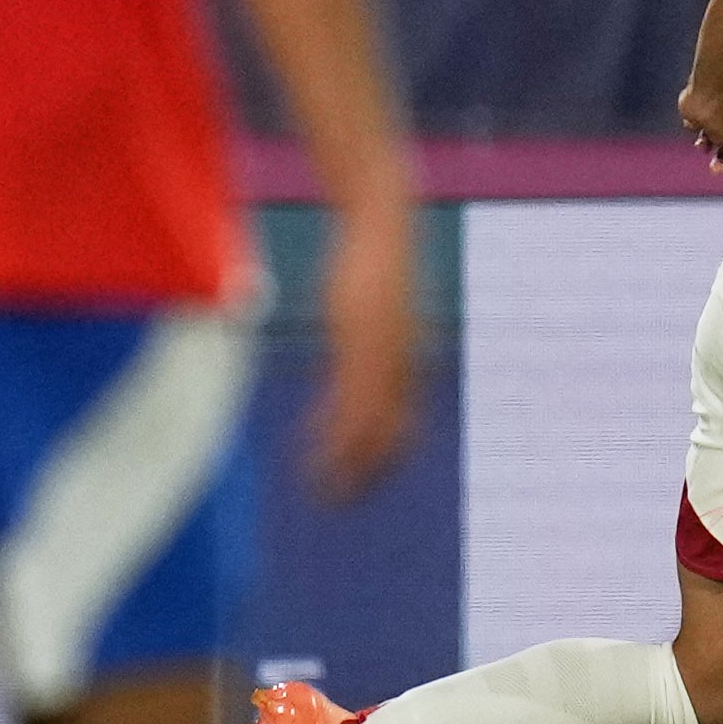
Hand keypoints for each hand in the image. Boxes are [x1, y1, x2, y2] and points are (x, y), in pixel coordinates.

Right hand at [313, 194, 414, 495]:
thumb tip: (349, 351)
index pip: (402, 423)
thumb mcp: (367, 307)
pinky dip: (336, 436)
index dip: (383, 456)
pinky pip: (350, 401)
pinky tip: (315, 454)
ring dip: (346, 465)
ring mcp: (385, 356)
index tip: (359, 480)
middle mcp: (404, 364)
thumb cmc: (373, 262)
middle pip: (391, 434)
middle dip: (366, 471)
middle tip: (339, 499)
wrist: (383, 224)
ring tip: (322, 492)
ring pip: (369, 426)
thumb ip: (363, 338)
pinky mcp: (362, 343)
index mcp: (407, 359)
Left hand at [680, 82, 722, 171]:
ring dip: (706, 142)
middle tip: (714, 167)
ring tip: (702, 146)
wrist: (708, 97)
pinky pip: (697, 121)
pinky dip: (695, 127)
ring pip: (712, 130)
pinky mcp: (701, 102)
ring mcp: (719, 104)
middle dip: (722, 153)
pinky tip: (695, 127)